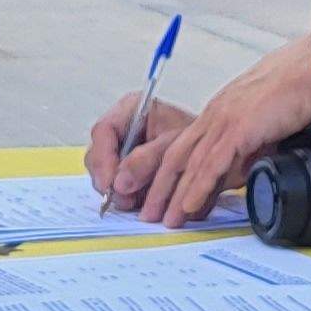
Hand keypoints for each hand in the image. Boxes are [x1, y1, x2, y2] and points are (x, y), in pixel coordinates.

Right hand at [85, 94, 199, 209]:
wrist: (213, 153)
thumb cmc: (199, 140)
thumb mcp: (175, 146)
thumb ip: (147, 160)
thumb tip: (118, 182)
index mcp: (132, 108)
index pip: (104, 131)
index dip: (103, 159)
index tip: (109, 184)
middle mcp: (121, 127)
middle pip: (97, 154)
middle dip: (108, 179)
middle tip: (125, 200)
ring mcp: (120, 149)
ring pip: (102, 172)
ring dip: (116, 190)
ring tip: (136, 202)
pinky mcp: (124, 168)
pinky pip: (113, 183)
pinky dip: (124, 195)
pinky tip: (139, 200)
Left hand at [133, 42, 310, 224]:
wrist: (310, 71)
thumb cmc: (291, 92)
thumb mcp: (260, 124)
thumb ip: (245, 149)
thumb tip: (240, 174)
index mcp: (217, 114)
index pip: (183, 149)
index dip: (168, 176)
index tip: (161, 199)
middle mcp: (214, 117)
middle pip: (176, 157)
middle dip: (160, 189)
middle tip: (149, 215)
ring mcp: (224, 121)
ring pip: (190, 163)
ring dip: (174, 195)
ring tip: (166, 220)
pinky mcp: (239, 128)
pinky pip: (212, 163)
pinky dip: (198, 187)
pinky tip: (188, 205)